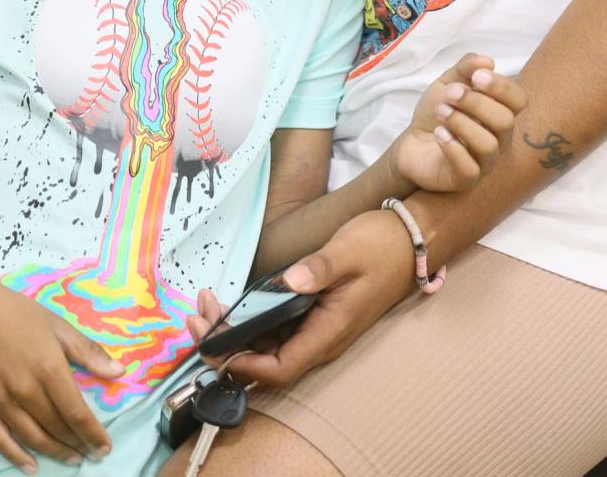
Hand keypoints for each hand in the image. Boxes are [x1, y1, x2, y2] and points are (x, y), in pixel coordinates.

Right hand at [0, 274, 123, 471]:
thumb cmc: (18, 313)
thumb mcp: (58, 326)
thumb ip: (88, 351)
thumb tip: (119, 372)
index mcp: (49, 369)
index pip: (76, 413)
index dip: (93, 434)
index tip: (104, 447)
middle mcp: (26, 390)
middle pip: (56, 428)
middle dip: (77, 445)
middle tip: (90, 454)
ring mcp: (1, 401)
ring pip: (32, 438)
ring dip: (54, 453)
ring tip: (71, 459)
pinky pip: (0, 440)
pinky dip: (17, 457)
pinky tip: (31, 466)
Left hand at [219, 211, 414, 388]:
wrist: (410, 238)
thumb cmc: (380, 245)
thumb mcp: (347, 252)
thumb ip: (318, 269)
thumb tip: (289, 281)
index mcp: (329, 331)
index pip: (280, 368)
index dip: (244, 364)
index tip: (214, 344)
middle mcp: (321, 337)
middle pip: (267, 361)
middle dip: (227, 346)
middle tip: (196, 318)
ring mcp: (318, 327)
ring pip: (269, 345)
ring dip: (235, 332)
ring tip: (206, 307)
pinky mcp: (316, 313)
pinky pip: (277, 328)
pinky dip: (250, 319)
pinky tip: (232, 302)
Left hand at [391, 53, 526, 192]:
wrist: (412, 144)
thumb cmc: (438, 113)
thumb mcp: (447, 83)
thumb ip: (465, 69)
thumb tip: (488, 61)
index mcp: (499, 111)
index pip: (519, 100)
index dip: (502, 87)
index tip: (476, 77)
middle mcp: (499, 138)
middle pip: (505, 121)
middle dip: (475, 102)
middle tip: (450, 94)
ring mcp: (485, 162)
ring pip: (489, 145)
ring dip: (461, 123)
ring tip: (440, 113)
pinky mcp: (466, 180)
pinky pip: (470, 168)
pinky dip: (453, 147)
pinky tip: (439, 135)